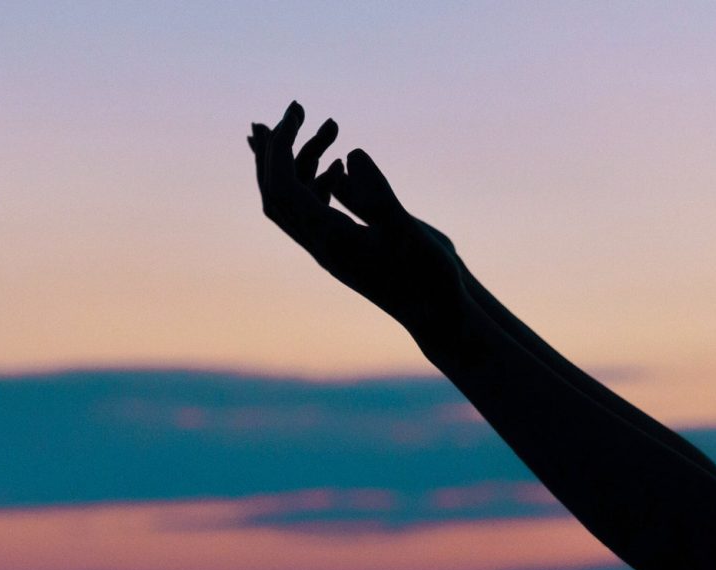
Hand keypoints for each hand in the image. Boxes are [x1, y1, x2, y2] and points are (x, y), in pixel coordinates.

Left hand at [249, 101, 470, 331]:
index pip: (283, 187)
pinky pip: (317, 210)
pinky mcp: (347, 247)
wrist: (440, 316)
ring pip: (297, 199)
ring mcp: (332, 247)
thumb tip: (351, 153)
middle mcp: (322, 244)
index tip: (296, 110)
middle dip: (278, 148)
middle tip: (294, 108)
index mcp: (329, 240)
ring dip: (305, 159)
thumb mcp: (407, 231)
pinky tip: (339, 165)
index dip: (282, 145)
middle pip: (275, 192)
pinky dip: (318, 179)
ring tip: (333, 126)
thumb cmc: (429, 277)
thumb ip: (378, 194)